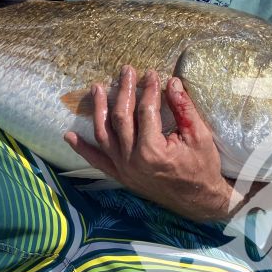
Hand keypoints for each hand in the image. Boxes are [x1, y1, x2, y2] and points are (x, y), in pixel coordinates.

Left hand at [63, 65, 237, 220]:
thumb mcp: (200, 136)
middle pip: (122, 118)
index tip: (151, 73)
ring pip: (104, 134)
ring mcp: (123, 169)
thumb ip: (184, 109)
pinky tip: (69, 135)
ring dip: (99, 110)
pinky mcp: (120, 176)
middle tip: (126, 71)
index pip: (146, 110)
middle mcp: (133, 160)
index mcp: (154, 150)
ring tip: (98, 88)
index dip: (149, 89)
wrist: (199, 200)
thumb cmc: (202, 167)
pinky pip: (97, 161)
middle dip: (124, 91)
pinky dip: (82, 149)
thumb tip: (173, 82)